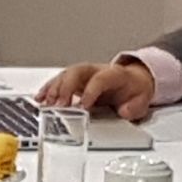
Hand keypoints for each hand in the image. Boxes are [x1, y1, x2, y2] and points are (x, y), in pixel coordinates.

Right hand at [36, 60, 159, 121]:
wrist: (133, 80)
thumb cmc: (134, 89)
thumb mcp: (142, 100)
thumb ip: (134, 107)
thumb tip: (124, 111)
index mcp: (114, 74)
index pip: (100, 79)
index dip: (90, 91)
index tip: (83, 106)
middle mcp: (96, 70)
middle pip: (77, 72)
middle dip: (66, 87)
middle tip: (59, 104)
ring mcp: (84, 74)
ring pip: (66, 74)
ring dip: (54, 88)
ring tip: (45, 102)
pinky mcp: (76, 80)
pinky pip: (59, 80)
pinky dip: (48, 88)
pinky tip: (40, 98)